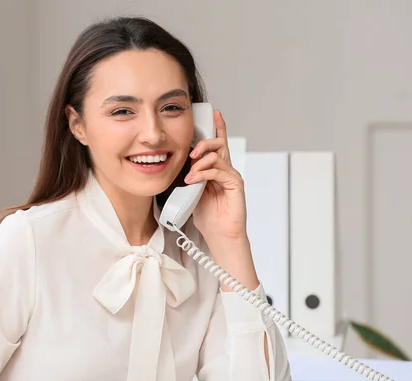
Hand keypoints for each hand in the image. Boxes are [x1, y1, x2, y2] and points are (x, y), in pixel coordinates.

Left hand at [184, 110, 259, 290]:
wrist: (219, 235)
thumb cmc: (206, 215)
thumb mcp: (191, 191)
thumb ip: (188, 176)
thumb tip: (175, 164)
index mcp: (216, 169)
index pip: (217, 144)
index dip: (217, 128)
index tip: (213, 113)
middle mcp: (226, 169)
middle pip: (218, 144)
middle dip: (203, 142)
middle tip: (191, 152)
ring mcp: (232, 176)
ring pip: (217, 156)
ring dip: (200, 162)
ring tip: (189, 175)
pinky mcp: (236, 184)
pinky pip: (220, 170)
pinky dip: (204, 173)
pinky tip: (193, 180)